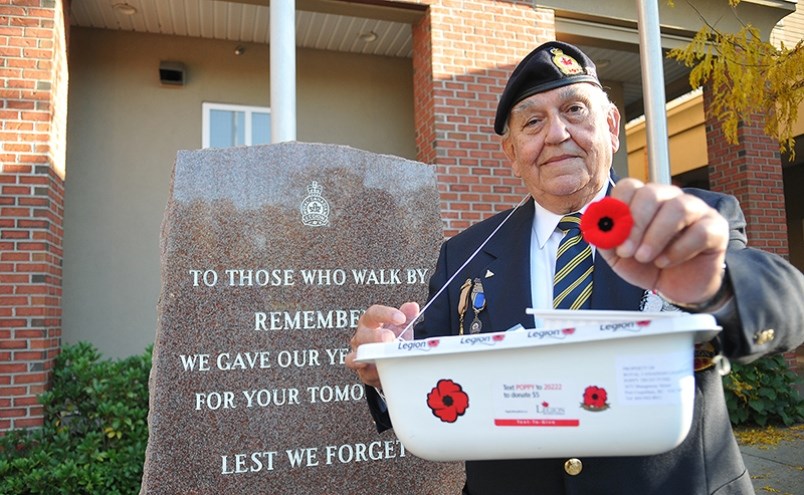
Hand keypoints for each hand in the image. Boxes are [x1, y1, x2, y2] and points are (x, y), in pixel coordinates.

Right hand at [345, 302, 419, 388]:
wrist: (390, 359)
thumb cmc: (393, 340)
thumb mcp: (401, 326)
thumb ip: (408, 314)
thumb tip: (412, 307)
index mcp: (370, 322)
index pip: (374, 313)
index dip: (386, 314)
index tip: (401, 318)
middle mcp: (362, 336)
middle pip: (364, 334)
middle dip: (377, 336)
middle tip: (390, 338)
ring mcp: (359, 353)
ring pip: (358, 353)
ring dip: (371, 355)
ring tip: (384, 355)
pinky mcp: (362, 370)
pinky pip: (363, 372)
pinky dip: (371, 371)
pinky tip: (381, 370)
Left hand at [596, 178, 728, 304]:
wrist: (676, 288)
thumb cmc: (647, 265)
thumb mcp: (618, 255)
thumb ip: (605, 239)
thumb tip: (593, 225)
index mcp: (644, 201)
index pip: (629, 186)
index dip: (617, 206)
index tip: (610, 232)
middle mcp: (670, 199)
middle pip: (652, 193)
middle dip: (636, 224)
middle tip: (627, 251)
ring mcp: (696, 210)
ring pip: (678, 209)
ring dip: (656, 236)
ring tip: (645, 258)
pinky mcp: (716, 228)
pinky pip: (700, 231)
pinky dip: (678, 250)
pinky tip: (666, 262)